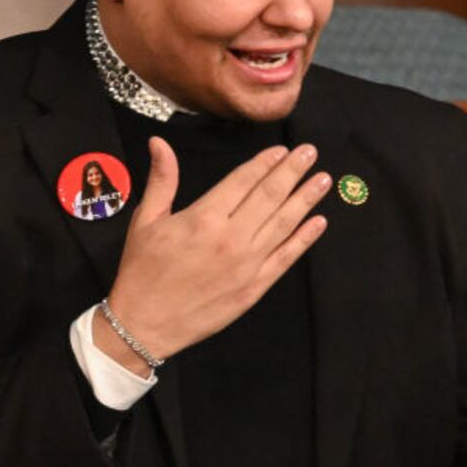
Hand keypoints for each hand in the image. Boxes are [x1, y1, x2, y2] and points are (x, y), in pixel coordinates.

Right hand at [99, 137, 329, 373]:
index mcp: (204, 218)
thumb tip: (159, 142)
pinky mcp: (254, 288)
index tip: (282, 150)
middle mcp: (230, 238)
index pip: (243, 181)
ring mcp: (246, 264)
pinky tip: (319, 222)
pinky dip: (304, 239)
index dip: (265, 163)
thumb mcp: (146, 220)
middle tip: (311, 152)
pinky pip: (285, 258)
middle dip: (292, 172)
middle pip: (269, 197)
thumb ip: (162, 179)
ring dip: (305, 199)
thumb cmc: (143, 271)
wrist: (145, 324)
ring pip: (283, 224)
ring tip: (323, 180)